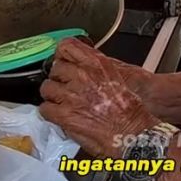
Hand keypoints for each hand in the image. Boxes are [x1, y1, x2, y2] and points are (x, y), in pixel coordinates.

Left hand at [40, 39, 158, 157]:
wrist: (135, 134)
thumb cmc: (131, 110)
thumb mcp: (118, 76)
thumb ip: (97, 68)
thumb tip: (82, 67)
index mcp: (96, 63)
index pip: (66, 46)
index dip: (62, 55)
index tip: (63, 61)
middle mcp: (82, 76)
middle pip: (55, 68)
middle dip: (59, 78)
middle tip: (65, 88)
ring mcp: (71, 95)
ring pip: (47, 88)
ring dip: (52, 96)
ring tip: (61, 103)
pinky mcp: (65, 115)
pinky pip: (45, 109)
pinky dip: (50, 113)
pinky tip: (59, 116)